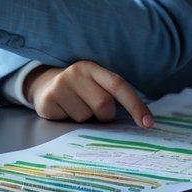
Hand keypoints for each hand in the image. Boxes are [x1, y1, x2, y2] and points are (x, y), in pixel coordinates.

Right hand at [23, 61, 153, 127]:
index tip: (147, 123)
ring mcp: (60, 85)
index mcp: (92, 68)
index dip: (135, 105)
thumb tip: (140, 121)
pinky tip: (63, 111)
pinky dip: (70, 121)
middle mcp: (76, 72)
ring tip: (75, 109)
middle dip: (104, 115)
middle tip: (95, 113)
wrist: (44, 85)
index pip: (118, 85)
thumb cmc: (79, 90)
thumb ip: (111, 95)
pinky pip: (69, 121)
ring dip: (85, 120)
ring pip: (86, 116)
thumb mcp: (94, 85)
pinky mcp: (48, 99)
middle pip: (103, 104)